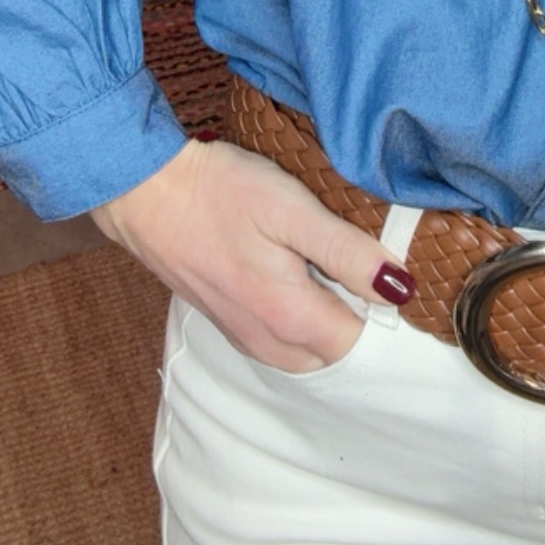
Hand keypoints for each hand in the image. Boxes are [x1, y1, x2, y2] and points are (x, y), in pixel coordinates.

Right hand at [90, 137, 414, 371]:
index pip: (360, 342)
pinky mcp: (225, 321)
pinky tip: (292, 273)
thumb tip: (400, 289)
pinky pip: (277, 340)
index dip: (381, 308)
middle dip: (354, 318)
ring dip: (323, 319)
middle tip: (355, 262)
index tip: (382, 267)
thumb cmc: (219, 192)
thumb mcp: (292, 209)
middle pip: (334, 353)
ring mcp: (240, 335)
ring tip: (324, 264)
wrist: (144, 191)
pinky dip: (296, 318)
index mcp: (288, 317)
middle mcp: (265, 342)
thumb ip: (348, 253)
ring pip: (305, 351)